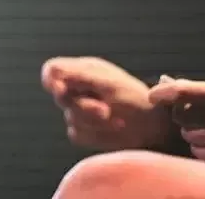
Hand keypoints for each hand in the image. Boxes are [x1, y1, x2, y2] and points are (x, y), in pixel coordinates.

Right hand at [40, 56, 171, 150]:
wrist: (153, 128)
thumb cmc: (135, 100)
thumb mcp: (109, 84)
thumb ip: (79, 76)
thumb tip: (52, 71)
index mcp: (85, 70)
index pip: (53, 69)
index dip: (50, 79)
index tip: (61, 90)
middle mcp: (79, 89)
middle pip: (61, 97)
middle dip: (84, 107)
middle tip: (106, 112)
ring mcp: (80, 110)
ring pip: (70, 118)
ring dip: (95, 122)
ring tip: (117, 120)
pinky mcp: (83, 129)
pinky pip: (77, 134)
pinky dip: (95, 134)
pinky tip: (112, 129)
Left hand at [147, 76, 204, 172]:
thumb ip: (197, 88)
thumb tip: (165, 82)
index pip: (183, 91)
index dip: (163, 93)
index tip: (153, 95)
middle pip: (180, 117)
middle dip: (185, 116)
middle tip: (199, 115)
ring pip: (188, 137)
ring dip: (194, 133)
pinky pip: (198, 153)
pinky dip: (203, 149)